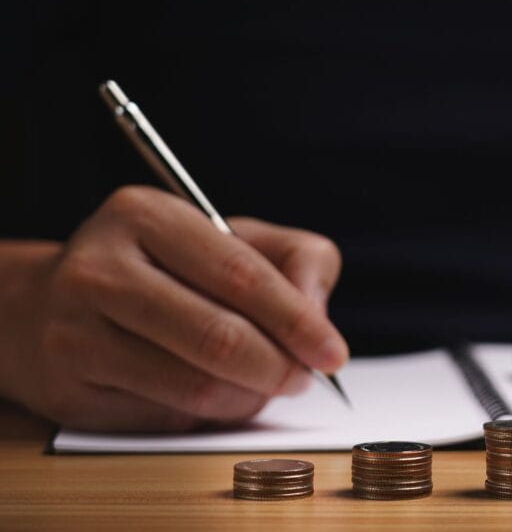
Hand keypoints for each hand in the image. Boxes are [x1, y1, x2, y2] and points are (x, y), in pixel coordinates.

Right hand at [4, 186, 346, 430]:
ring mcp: (75, 333)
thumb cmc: (166, 268)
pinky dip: (208, 416)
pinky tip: (216, 395)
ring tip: (263, 385)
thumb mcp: (234, 239)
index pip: (240, 275)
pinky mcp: (69, 390)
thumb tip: (317, 315)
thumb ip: (296, 259)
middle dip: (279, 367)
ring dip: (248, 398)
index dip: (296, 320)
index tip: (333, 353)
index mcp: (145, 216)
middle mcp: (100, 270)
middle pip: (217, 338)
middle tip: (303, 378)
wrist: (54, 304)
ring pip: (193, 387)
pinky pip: (164, 418)